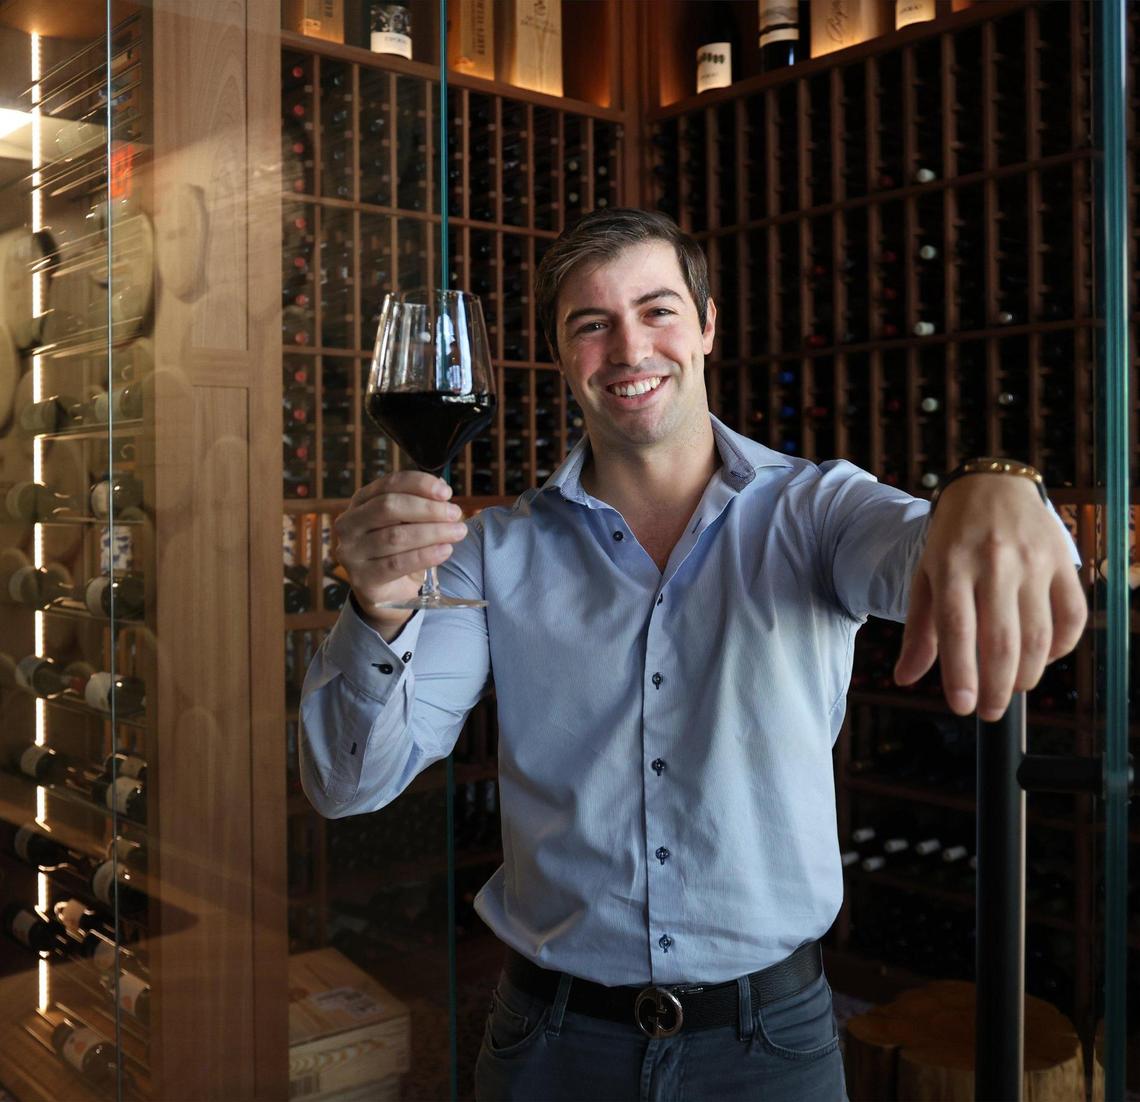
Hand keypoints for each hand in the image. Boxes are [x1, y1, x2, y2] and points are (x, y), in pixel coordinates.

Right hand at [333, 472, 468, 636]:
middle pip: (388, 507)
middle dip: (427, 509)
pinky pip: (397, 564)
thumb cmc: (398, 549)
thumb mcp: (406, 523)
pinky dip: (425, 556)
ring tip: (457, 532)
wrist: (387, 592)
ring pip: (395, 536)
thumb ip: (420, 504)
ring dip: (432, 532)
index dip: (419, 484)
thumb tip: (441, 488)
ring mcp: (351, 552)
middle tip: (455, 514)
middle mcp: (349, 524)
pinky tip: (445, 550)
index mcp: (360, 502)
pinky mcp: (362, 578)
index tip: (446, 492)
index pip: (388, 484)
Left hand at [894, 475, 1086, 720]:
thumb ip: (919, 629)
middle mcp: (994, 563)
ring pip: (1039, 635)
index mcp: (952, 566)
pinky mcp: (1064, 560)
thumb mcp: (925, 576)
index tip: (963, 707)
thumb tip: (905, 678)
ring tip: (1012, 688)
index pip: (957, 630)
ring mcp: (1033, 561)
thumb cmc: (952, 538)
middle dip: (997, 687)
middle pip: (1000, 640)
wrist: (991, 487)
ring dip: (1027, 673)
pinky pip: (1072, 615)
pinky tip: (1043, 657)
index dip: (961, 674)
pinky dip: (1061, 646)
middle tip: (990, 712)